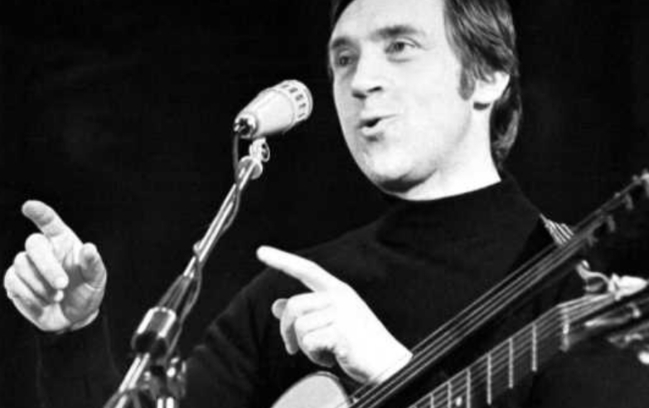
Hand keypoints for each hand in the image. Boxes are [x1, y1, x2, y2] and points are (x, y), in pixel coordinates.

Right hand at [3, 200, 106, 331]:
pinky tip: (43, 302)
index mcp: (63, 242)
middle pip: (33, 244)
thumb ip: (93, 264)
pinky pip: (13, 282)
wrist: (74, 317)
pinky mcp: (14, 282)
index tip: (29, 206)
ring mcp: (26, 265)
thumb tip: (89, 248)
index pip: (50, 222)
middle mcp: (44, 250)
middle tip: (63, 284)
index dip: (40, 213)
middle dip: (47, 266)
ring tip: (57, 297)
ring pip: (21, 264)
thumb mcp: (96, 279)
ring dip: (40, 285)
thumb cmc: (87, 291)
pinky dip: (30, 295)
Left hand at [257, 246, 411, 383]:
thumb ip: (305, 312)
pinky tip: (330, 358)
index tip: (261, 252)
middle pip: (294, 306)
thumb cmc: (360, 343)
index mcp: (338, 291)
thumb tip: (276, 306)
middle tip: (294, 348)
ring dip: (305, 347)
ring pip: (299, 326)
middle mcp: (340, 297)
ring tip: (323, 352)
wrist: (388, 362)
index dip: (283, 260)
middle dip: (286, 331)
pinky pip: (309, 342)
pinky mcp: (342, 332)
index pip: (306, 269)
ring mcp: (342, 313)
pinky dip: (315, 357)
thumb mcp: (331, 322)